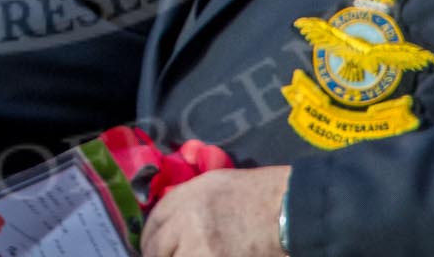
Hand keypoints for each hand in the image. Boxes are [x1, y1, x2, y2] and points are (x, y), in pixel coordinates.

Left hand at [141, 166, 289, 256]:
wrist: (286, 210)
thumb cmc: (254, 193)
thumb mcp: (214, 183)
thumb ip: (186, 199)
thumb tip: (169, 221)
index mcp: (186, 196)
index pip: (154, 221)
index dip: (148, 237)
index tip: (151, 246)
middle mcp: (188, 221)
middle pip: (156, 247)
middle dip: (155, 255)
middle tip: (159, 256)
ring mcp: (200, 248)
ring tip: (185, 255)